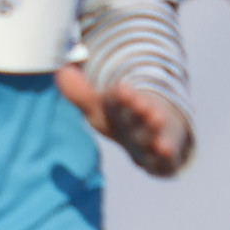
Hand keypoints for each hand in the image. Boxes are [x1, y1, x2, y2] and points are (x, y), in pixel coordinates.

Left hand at [61, 59, 194, 177]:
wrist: (155, 132)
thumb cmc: (121, 118)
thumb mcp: (99, 107)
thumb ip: (79, 93)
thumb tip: (62, 72)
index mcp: (125, 105)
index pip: (121, 99)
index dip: (121, 96)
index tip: (121, 90)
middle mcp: (142, 119)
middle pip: (140, 113)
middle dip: (141, 109)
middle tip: (142, 105)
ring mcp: (155, 138)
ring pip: (154, 133)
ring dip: (155, 128)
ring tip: (157, 121)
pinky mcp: (165, 157)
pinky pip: (166, 158)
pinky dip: (167, 155)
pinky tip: (166, 151)